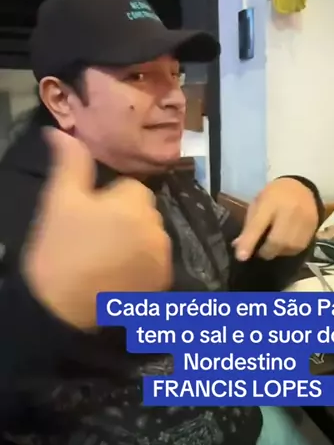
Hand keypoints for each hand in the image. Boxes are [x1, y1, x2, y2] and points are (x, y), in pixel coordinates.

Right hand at [21, 128, 171, 328]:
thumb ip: (69, 163)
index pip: (132, 189)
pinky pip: (157, 263)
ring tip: (107, 261)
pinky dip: (144, 266)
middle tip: (96, 239)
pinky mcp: (164, 283)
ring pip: (151, 238)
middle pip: (144, 213)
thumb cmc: (59, 251)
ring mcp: (163, 257)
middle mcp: (157, 226)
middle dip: (126, 220)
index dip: (110, 201)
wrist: (62, 311)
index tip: (90, 219)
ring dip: (137, 242)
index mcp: (135, 203)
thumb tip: (62, 133)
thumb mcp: (59, 202)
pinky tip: (120, 277)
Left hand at [233, 178, 317, 260]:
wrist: (301, 187)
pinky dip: (288, 250)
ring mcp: (303, 219)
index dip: (249, 241)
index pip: (258, 224)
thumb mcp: (258, 204)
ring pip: (288, 246)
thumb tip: (238, 246)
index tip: (241, 257)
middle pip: (276, 240)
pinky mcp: (313, 228)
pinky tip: (285, 244)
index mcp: (270, 201)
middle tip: (260, 251)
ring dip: (277, 251)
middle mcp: (289, 210)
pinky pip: (299, 247)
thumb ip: (249, 225)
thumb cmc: (274, 196)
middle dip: (265, 251)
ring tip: (273, 246)